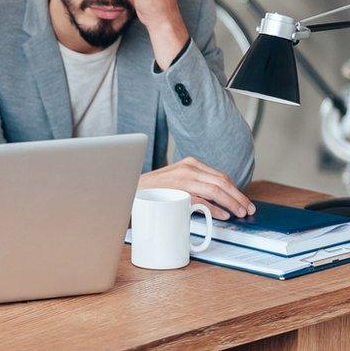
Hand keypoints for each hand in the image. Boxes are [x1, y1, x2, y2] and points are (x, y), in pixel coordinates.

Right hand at [139, 157, 255, 219]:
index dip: (236, 190)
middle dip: (238, 196)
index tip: (244, 201)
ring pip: (216, 189)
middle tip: (248, 209)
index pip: (220, 176)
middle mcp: (188, 168)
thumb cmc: (153, 190)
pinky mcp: (177, 191)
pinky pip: (202, 199)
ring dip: (232, 202)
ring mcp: (183, 179)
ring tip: (240, 212)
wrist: (129, 190)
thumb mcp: (176, 181)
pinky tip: (224, 214)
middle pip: (222, 181)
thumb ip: (195, 184)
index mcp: (190, 164)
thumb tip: (219, 199)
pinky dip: (216, 208)